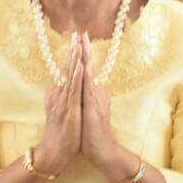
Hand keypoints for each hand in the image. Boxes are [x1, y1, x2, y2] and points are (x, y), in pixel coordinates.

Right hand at [34, 34, 82, 173]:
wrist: (53, 153)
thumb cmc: (61, 133)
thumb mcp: (63, 111)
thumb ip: (65, 97)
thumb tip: (68, 86)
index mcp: (58, 93)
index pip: (66, 69)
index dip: (72, 53)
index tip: (77, 37)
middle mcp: (57, 94)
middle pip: (66, 67)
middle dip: (72, 49)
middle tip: (77, 32)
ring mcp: (62, 101)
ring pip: (69, 75)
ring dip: (74, 58)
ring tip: (78, 42)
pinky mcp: (68, 110)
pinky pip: (73, 90)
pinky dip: (77, 76)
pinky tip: (81, 65)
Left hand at [77, 33, 119, 167]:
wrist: (103, 151)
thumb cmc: (93, 132)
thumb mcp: (89, 110)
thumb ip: (88, 97)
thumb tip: (85, 87)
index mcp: (93, 92)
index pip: (87, 69)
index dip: (84, 53)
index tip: (79, 37)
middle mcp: (97, 93)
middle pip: (90, 67)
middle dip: (86, 49)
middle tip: (82, 31)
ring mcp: (96, 100)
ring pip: (90, 75)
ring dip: (86, 58)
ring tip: (84, 43)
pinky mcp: (93, 109)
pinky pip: (89, 91)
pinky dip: (87, 78)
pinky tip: (84, 67)